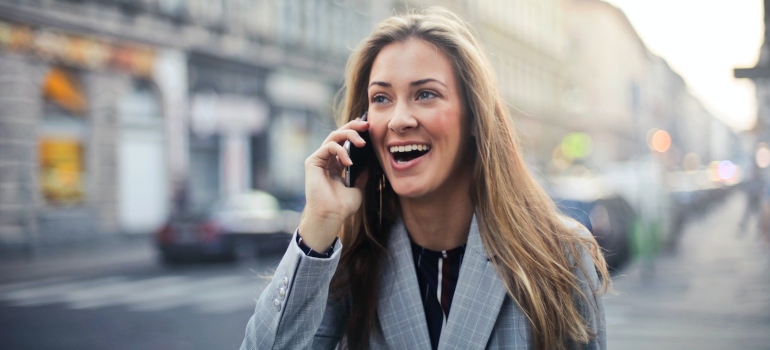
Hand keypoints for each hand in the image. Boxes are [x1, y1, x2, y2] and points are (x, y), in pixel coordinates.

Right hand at [299, 118, 369, 250]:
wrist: (331, 216)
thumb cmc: (342, 206)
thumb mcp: (358, 187)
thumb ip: (362, 174)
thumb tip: (370, 163)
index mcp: (336, 164)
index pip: (345, 142)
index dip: (355, 131)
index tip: (368, 127)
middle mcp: (327, 159)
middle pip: (338, 134)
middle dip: (353, 127)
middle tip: (366, 125)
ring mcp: (319, 159)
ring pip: (333, 136)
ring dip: (349, 135)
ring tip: (362, 143)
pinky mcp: (313, 162)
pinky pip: (328, 147)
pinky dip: (340, 150)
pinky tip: (349, 162)